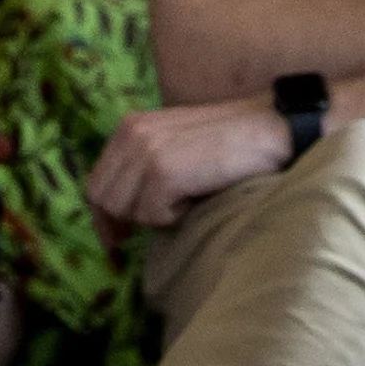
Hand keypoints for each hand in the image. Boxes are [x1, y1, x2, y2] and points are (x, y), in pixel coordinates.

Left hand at [85, 102, 289, 234]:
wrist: (268, 130)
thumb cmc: (226, 144)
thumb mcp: (174, 144)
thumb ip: (142, 165)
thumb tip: (119, 213)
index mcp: (130, 126)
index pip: (96, 181)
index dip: (103, 215)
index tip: (116, 239)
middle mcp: (132, 134)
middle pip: (102, 198)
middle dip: (121, 223)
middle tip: (146, 233)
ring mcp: (147, 152)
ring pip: (124, 210)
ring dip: (152, 216)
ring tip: (185, 200)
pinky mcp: (165, 172)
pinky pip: (152, 215)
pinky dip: (173, 217)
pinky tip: (196, 199)